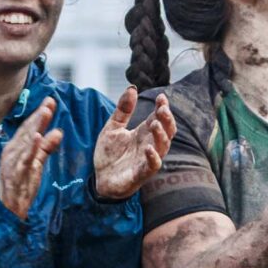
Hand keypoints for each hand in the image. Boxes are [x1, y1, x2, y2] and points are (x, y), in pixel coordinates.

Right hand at [0, 97, 62, 219]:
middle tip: (50, 101)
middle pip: (27, 130)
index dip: (39, 114)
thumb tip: (58, 132)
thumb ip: (46, 148)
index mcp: (16, 148)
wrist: (7, 209)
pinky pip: (24, 159)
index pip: (29, 127)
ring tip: (45, 112)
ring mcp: (13, 162)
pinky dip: (31, 147)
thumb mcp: (36, 163)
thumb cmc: (20, 185)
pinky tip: (37, 137)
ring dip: (35, 126)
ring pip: (26, 141)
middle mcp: (12, 151)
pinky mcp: (16, 173)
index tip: (50, 101)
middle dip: (39, 115)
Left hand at [91, 86, 175, 202]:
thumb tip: (132, 88)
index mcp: (143, 132)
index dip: (163, 107)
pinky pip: (153, 166)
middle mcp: (150, 144)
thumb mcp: (112, 128)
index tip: (161, 97)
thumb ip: (122, 110)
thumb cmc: (109, 154)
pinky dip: (153, 157)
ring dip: (161, 135)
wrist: (100, 179)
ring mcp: (147, 159)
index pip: (159, 117)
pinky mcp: (142, 174)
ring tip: (154, 124)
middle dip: (167, 119)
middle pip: (167, 131)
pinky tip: (148, 148)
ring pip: (163, 146)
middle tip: (162, 109)